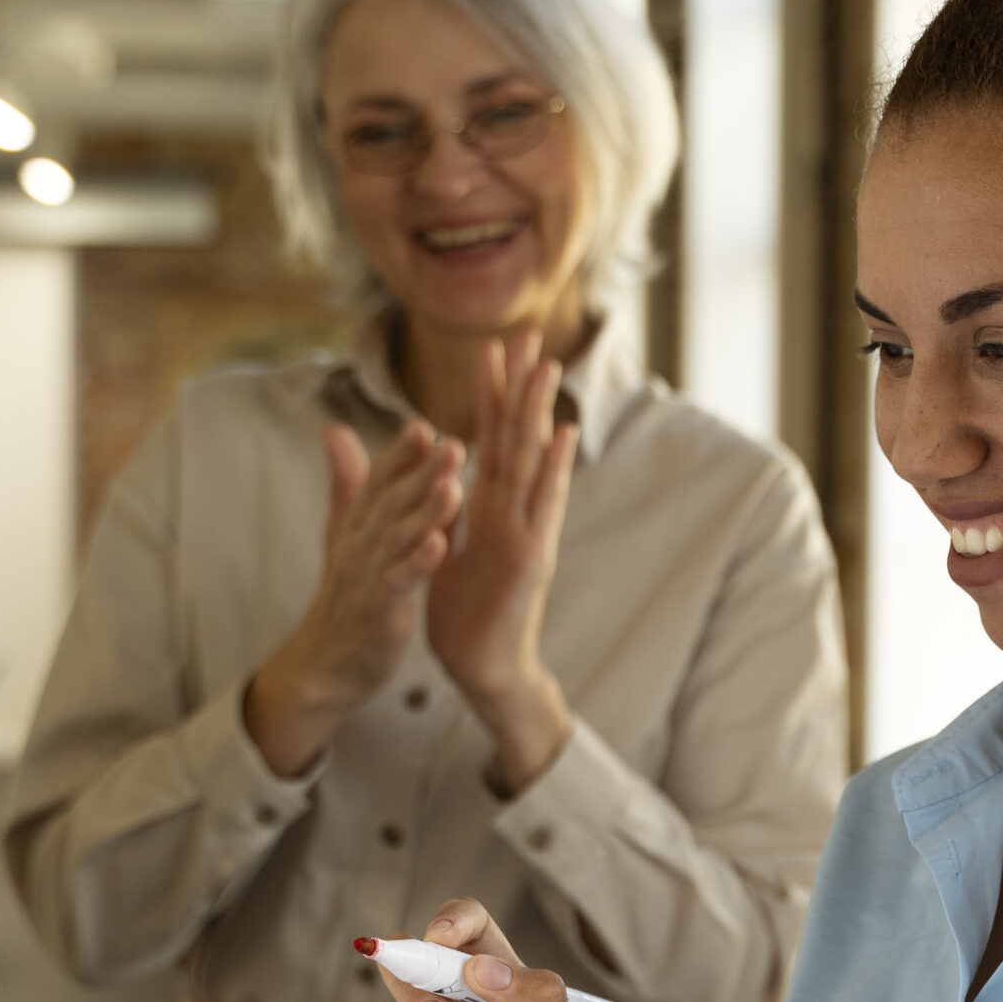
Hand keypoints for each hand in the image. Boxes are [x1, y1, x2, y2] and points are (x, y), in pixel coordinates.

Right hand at [246, 422, 462, 774]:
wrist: (327, 664)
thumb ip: (348, 483)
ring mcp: (367, 577)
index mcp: (358, 526)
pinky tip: (440, 545)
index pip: (378, 481)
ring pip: (398, 537)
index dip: (400, 454)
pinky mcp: (379, 610)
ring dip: (426, 511)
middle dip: (421, 472)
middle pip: (391, 502)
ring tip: (453, 486)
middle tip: (453, 443)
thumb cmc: (346, 595)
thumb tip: (335, 430)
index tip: (425, 426)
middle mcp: (359, 545)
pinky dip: (418, 563)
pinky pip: (400, 582)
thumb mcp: (344, 534)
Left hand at [424, 332, 580, 791]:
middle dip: (520, 384)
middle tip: (528, 332)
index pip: (492, 439)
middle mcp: (517, 512)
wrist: (483, 668)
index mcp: (492, 508)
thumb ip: (449, 509)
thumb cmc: (467, 614)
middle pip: (517, 436)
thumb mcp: (448, 547)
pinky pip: (543, 506)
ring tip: (547, 365)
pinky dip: (553, 469)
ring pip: (532, 460)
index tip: (492, 348)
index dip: (491, 393)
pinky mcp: (530, 557)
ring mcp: (528, 531)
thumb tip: (442, 477)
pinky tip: (560, 435)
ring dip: (539, 411)